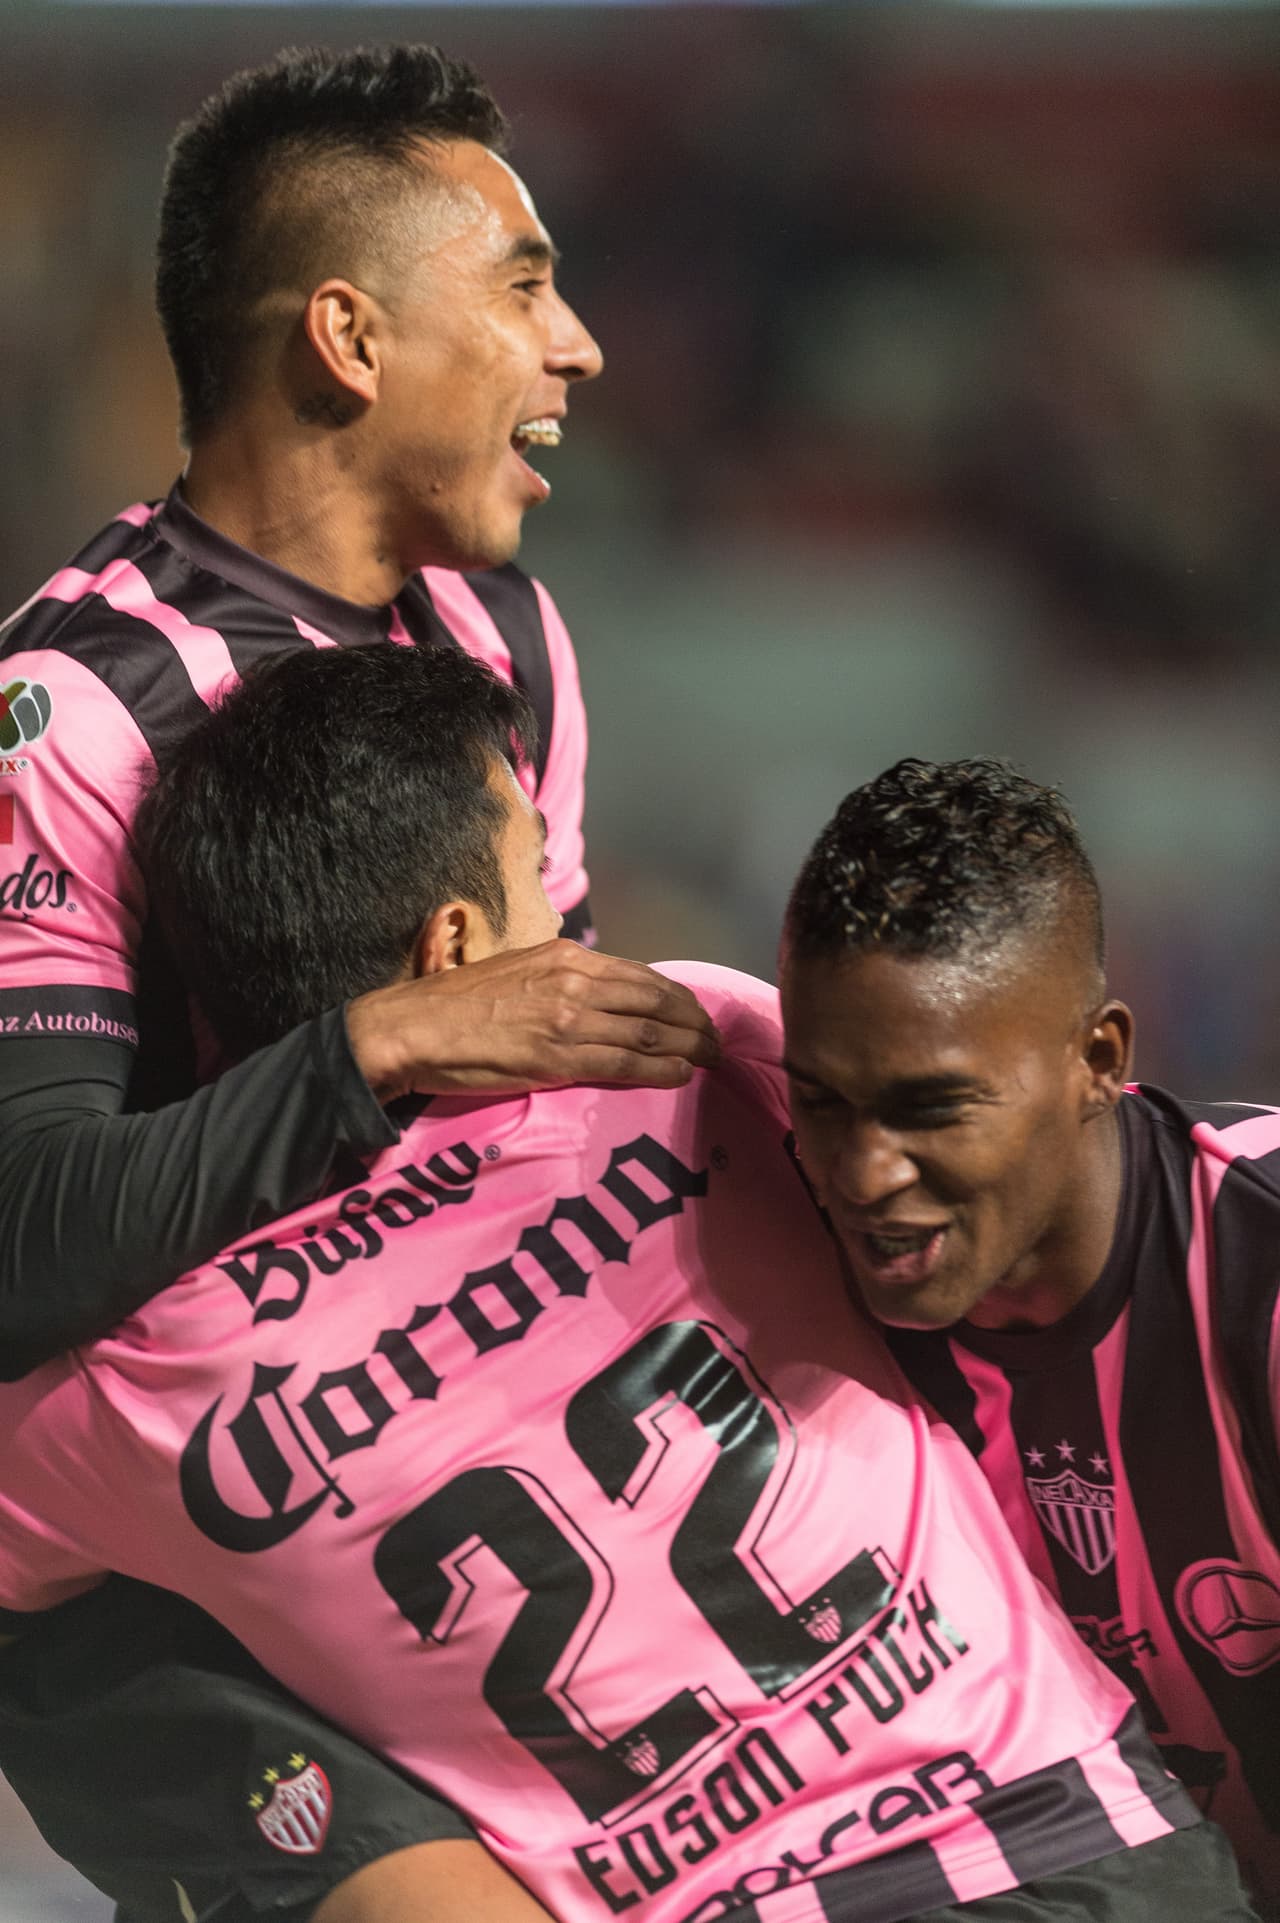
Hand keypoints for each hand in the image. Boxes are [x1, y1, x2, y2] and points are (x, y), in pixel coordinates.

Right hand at [346, 941, 719, 1100]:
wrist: (414, 1028)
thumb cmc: (456, 1004)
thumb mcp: (517, 970)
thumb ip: (558, 979)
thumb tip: (593, 996)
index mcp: (566, 956)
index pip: (640, 975)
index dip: (677, 998)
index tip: (695, 1014)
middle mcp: (576, 980)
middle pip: (657, 1001)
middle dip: (695, 1022)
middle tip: (716, 1041)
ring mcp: (570, 1018)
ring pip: (650, 1031)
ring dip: (689, 1048)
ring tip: (710, 1060)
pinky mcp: (560, 1057)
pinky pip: (626, 1063)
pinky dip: (661, 1070)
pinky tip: (681, 1076)